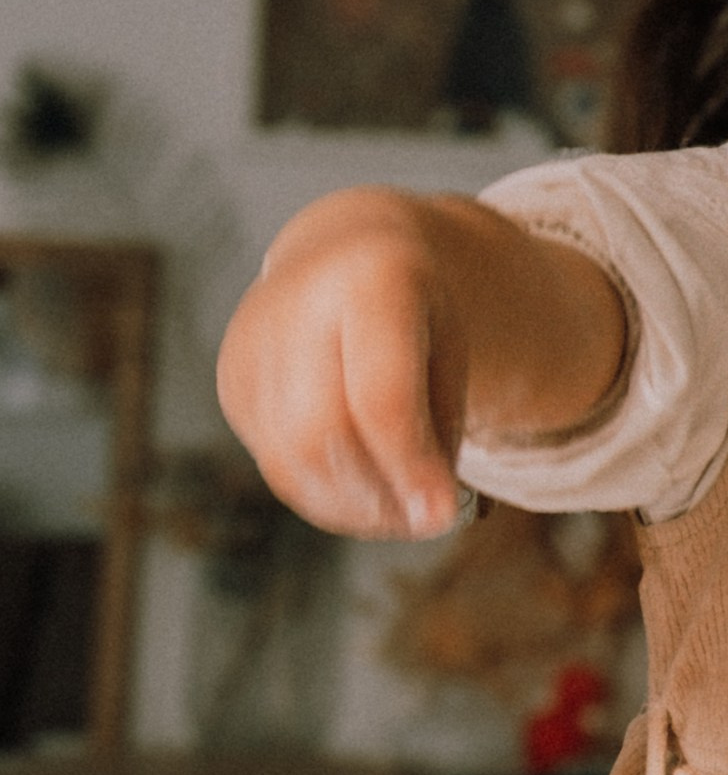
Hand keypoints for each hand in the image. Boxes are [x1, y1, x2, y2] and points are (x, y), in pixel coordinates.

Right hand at [217, 193, 623, 540]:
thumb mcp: (449, 352)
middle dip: (377, 494)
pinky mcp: (231, 379)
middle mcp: (294, 304)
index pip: (379, 395)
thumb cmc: (414, 313)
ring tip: (398, 511)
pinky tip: (360, 492)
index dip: (409, 465)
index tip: (441, 516)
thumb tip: (424, 515)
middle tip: (423, 520)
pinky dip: (323, 495)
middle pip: (322, 433)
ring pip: (291, 459)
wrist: (344, 254)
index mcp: (368, 280)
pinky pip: (274, 462)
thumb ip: (439, 428)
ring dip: (351, 506)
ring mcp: (250, 343)